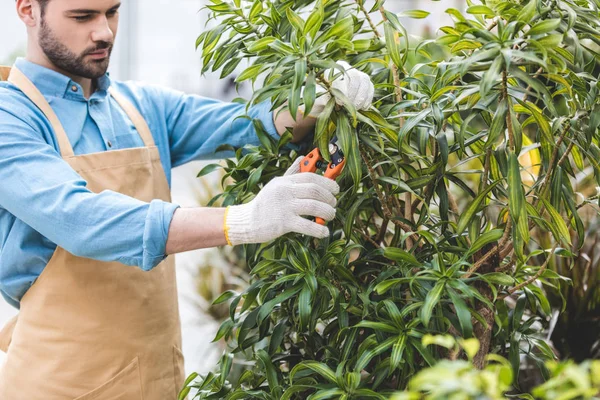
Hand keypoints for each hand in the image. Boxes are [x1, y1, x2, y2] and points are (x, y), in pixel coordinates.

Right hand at [224, 158, 339, 244]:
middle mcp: (285, 191)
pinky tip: (324, 232)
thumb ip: (291, 172)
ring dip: (327, 212)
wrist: (247, 221)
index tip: (336, 189)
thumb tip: (302, 157)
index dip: (327, 182)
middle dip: (329, 197)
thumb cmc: (265, 203)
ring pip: (314, 206)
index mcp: (285, 181)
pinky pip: (306, 226)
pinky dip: (319, 230)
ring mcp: (284, 207)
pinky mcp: (283, 223)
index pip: (310, 177)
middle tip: (334, 204)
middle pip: (315, 190)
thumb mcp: (276, 184)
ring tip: (331, 216)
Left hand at [301, 61, 374, 117]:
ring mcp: (356, 75)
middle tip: (345, 108)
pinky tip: (361, 108)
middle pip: (355, 77)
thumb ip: (322, 97)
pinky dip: (367, 99)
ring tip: (353, 109)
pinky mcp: (364, 84)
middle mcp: (345, 68)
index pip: (341, 73)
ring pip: (365, 81)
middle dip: (352, 95)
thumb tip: (332, 98)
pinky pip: (370, 88)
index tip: (339, 103)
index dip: (342, 89)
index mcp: (330, 69)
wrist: (322, 104)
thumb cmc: (316, 100)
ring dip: (361, 97)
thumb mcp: (315, 100)